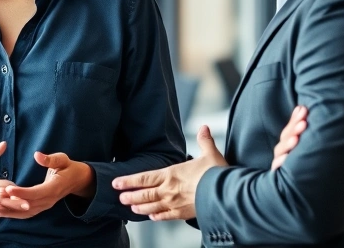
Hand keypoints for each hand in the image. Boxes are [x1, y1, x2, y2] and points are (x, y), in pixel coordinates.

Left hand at [0, 151, 94, 218]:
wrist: (77, 180)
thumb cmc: (69, 167)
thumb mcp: (63, 159)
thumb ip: (50, 159)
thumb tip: (37, 155)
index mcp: (54, 188)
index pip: (36, 192)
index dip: (21, 192)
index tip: (7, 188)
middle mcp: (49, 200)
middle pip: (27, 205)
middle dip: (10, 203)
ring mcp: (44, 206)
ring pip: (24, 213)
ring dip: (9, 212)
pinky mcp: (40, 207)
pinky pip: (24, 214)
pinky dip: (11, 215)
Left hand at [112, 125, 227, 220]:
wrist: (227, 195)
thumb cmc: (217, 174)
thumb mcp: (210, 154)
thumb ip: (204, 141)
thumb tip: (204, 127)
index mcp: (171, 174)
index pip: (144, 178)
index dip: (129, 181)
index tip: (116, 183)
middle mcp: (169, 190)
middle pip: (144, 194)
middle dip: (130, 196)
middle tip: (120, 198)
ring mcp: (175, 204)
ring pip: (152, 207)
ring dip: (140, 208)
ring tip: (131, 208)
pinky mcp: (184, 214)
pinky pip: (166, 216)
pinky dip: (157, 216)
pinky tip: (152, 217)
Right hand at [272, 105, 307, 170]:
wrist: (305, 189)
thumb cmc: (308, 161)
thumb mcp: (302, 141)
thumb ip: (300, 125)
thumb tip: (302, 107)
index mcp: (289, 143)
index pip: (290, 128)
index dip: (295, 119)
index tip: (303, 110)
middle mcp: (283, 151)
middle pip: (285, 138)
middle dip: (294, 129)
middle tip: (304, 123)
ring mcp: (280, 162)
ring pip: (281, 151)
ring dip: (288, 144)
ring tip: (296, 139)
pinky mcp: (279, 173)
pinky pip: (277, 167)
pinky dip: (281, 162)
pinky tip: (287, 158)